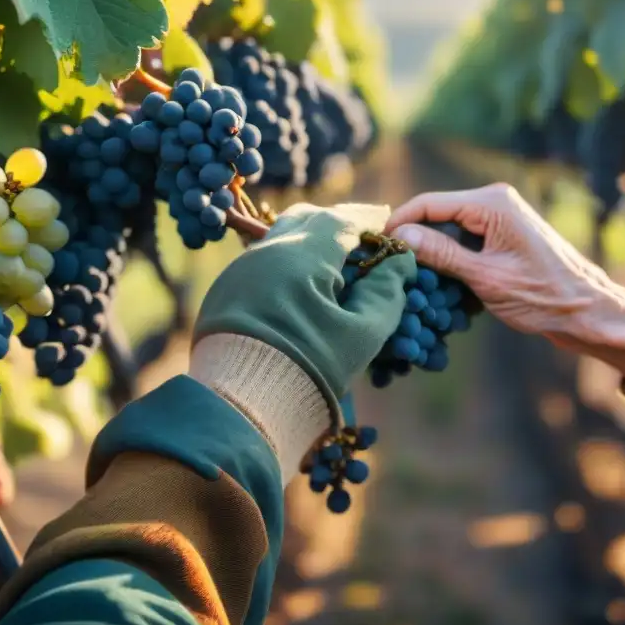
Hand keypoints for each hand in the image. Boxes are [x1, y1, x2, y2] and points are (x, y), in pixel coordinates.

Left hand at [195, 203, 416, 401]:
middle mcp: (266, 251)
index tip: (387, 221)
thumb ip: (386, 291)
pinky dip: (288, 264)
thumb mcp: (361, 333)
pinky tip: (302, 288)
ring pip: (280, 239)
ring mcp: (240, 270)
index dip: (369, 219)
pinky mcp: (225, 292)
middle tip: (361, 240)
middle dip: (337, 224)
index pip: (342, 219)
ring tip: (334, 265)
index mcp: (301, 254)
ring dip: (310, 243)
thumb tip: (400, 262)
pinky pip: (263, 262)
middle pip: (307, 219)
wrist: (240, 404)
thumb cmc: (309, 368)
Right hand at [386, 184, 624, 382]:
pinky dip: (451, 263)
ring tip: (415, 285)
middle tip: (392, 272)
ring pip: (449, 232)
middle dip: (415, 243)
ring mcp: (500, 220)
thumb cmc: (543, 296)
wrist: (588, 313)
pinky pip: (465, 244)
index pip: (428, 203)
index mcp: (492, 203)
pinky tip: (443, 289)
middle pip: (437, 216)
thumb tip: (402, 237)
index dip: (399, 224)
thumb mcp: (484, 277)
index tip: (377, 247)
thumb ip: (441, 254)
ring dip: (433, 258)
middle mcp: (495, 202)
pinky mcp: (503, 238)